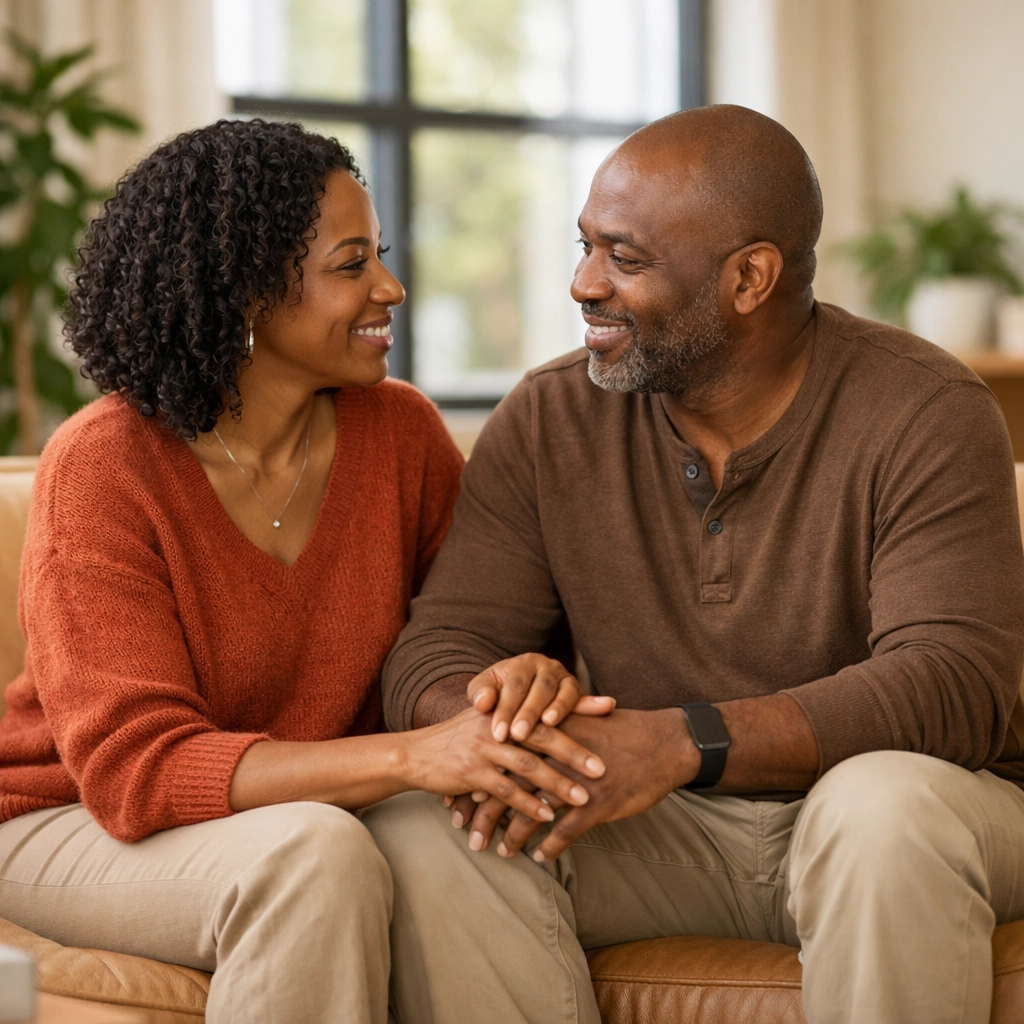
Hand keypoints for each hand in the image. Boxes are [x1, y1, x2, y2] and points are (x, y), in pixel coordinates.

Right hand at [400, 709, 606, 822]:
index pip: (547, 707)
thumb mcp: (488, 722)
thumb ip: (518, 721)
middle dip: (575, 753)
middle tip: (603, 768)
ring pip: (527, 766)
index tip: (609, 707)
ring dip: (557, 784)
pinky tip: (547, 816)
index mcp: (505, 711)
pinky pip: (505, 790)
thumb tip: (554, 720)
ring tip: (582, 798)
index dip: (577, 707)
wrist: (415, 754)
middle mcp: (497, 726)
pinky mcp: (470, 773)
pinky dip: (528, 804)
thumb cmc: (458, 740)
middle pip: (542, 736)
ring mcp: (483, 749)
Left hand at [467, 653, 615, 742]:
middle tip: (518, 735)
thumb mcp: (486, 690)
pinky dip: (595, 703)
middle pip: (539, 688)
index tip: (498, 734)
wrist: (520, 692)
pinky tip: (607, 706)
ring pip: (564, 692)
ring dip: (558, 708)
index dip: (505, 710)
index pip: (514, 686)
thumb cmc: (499, 694)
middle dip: (529, 712)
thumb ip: (480, 693)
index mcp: (522, 664)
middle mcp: (547, 667)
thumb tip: (482, 703)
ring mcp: (565, 678)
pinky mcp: (580, 692)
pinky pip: (585, 698)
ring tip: (549, 724)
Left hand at [469, 708, 697, 858]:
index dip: (478, 782)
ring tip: (498, 852)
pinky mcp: (599, 803)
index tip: (459, 801)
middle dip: (484, 814)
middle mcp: (554, 757)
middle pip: (507, 788)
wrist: (663, 742)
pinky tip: (538, 857)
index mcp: (546, 734)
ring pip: (531, 813)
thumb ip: (545, 731)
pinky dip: (549, 846)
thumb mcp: (578, 721)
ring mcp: (575, 782)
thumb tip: (515, 741)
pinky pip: (565, 831)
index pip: (500, 760)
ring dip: (511, 836)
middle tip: (467, 834)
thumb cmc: (619, 731)